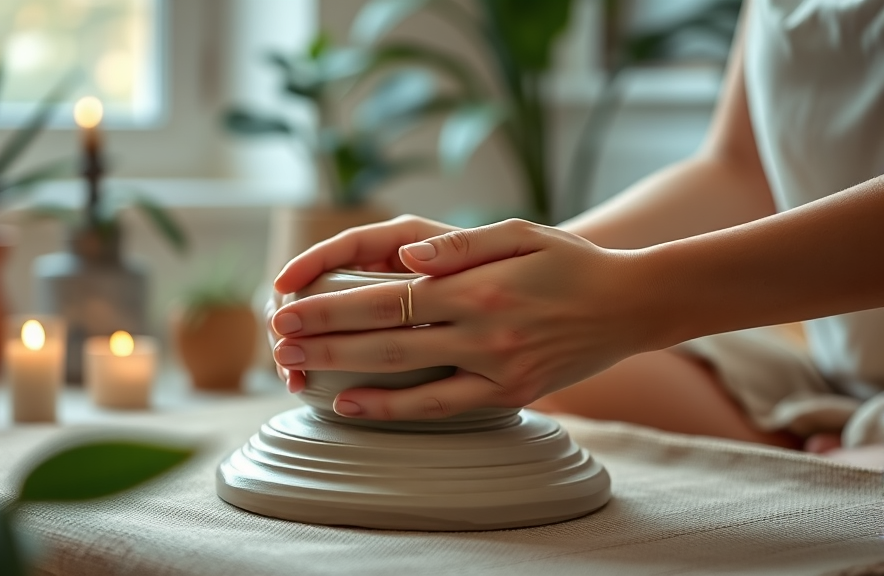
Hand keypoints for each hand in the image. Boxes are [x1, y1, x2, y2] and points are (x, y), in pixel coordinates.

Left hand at [271, 217, 660, 419]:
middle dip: (325, 340)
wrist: (630, 306)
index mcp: (479, 287)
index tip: (290, 305)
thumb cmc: (570, 262)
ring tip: (300, 373)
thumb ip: (460, 244)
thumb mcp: (522, 233)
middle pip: (385, 339)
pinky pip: (442, 406)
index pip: (388, 297)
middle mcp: (484, 332)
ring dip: (347, 375)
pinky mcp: (510, 394)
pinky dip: (395, 408)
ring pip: (407, 377)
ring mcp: (497, 369)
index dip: (333, 304)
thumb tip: (404, 254)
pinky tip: (355, 404)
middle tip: (280, 341)